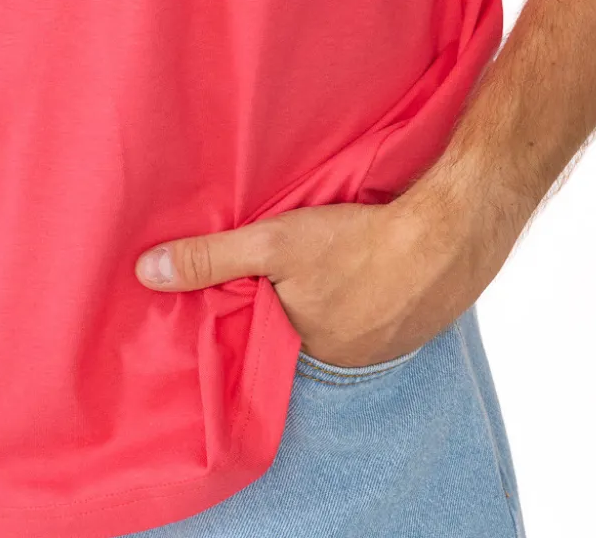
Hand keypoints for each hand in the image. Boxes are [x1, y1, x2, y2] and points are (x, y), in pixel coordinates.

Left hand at [133, 171, 521, 369]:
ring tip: (310, 264)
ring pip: (328, 321)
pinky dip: (353, 292)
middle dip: (275, 305)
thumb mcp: (272, 244)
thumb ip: (210, 259)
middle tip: (263, 271)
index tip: (217, 296)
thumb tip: (146, 273)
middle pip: (289, 330)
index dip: (235, 317)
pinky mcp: (403, 324)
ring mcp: (374, 347)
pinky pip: (364, 313)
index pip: (252, 341)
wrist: (449, 236)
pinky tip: (353, 264)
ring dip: (317, 297)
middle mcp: (335, 359)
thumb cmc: (357, 243)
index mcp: (299, 349)